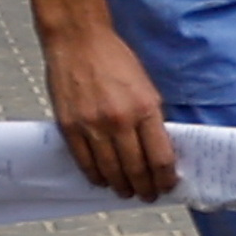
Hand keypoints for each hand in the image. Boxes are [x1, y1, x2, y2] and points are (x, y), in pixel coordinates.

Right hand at [44, 24, 177, 199]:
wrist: (78, 39)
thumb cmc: (115, 60)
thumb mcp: (147, 87)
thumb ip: (152, 119)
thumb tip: (159, 150)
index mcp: (145, 110)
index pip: (160, 158)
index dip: (165, 178)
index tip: (167, 186)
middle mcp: (120, 120)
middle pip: (136, 169)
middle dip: (144, 187)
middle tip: (147, 195)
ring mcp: (92, 125)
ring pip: (109, 169)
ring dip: (120, 186)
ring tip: (125, 192)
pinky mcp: (69, 125)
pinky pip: (83, 160)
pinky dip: (94, 174)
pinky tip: (101, 179)